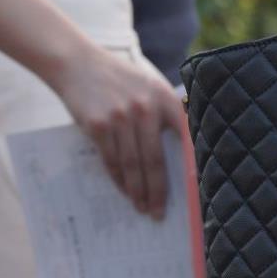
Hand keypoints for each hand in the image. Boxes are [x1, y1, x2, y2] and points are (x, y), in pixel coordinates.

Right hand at [47, 43, 188, 216]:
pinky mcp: (97, 125)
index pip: (187, 137)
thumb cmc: (121, 80)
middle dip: (159, 191)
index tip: (198, 192)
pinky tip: (125, 191)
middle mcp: (145, 108)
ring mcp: (120, 117)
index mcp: (165, 99)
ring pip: (133, 164)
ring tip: (143, 207)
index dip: (193, 166)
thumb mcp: (151, 87)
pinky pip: (111, 160)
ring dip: (138, 191)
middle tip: (161, 213)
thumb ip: (169, 112)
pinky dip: (119, 180)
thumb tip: (187, 153)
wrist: (78, 64)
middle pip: (156, 160)